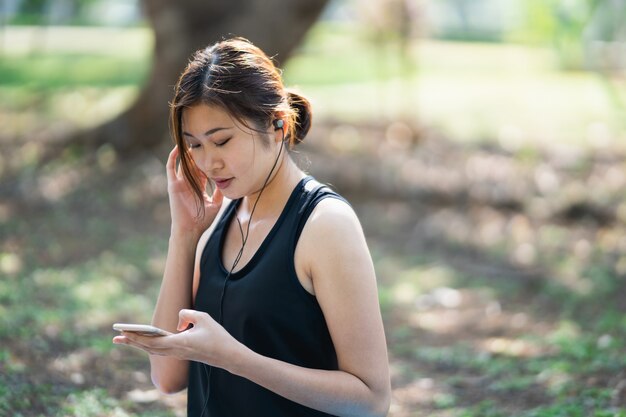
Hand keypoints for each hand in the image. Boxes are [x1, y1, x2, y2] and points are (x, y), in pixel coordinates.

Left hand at [112, 309, 240, 369]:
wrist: (228, 355)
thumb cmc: (217, 336)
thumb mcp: (203, 317)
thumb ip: (186, 314)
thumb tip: (177, 323)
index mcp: (178, 343)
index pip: (152, 341)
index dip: (136, 336)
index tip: (123, 332)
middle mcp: (175, 351)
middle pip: (148, 347)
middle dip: (132, 342)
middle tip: (115, 338)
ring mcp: (178, 354)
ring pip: (154, 350)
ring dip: (139, 344)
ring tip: (126, 339)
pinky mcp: (182, 354)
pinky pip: (162, 349)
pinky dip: (150, 345)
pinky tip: (146, 342)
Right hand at [166, 146, 222, 237]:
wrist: (190, 229)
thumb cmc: (203, 220)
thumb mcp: (216, 204)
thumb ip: (220, 193)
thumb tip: (227, 182)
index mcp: (198, 187)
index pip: (203, 170)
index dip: (207, 162)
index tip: (214, 151)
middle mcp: (188, 183)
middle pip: (193, 165)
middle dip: (198, 154)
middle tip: (204, 140)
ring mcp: (180, 183)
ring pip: (183, 163)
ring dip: (186, 152)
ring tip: (191, 139)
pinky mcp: (173, 184)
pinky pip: (171, 167)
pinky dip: (173, 157)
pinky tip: (179, 147)